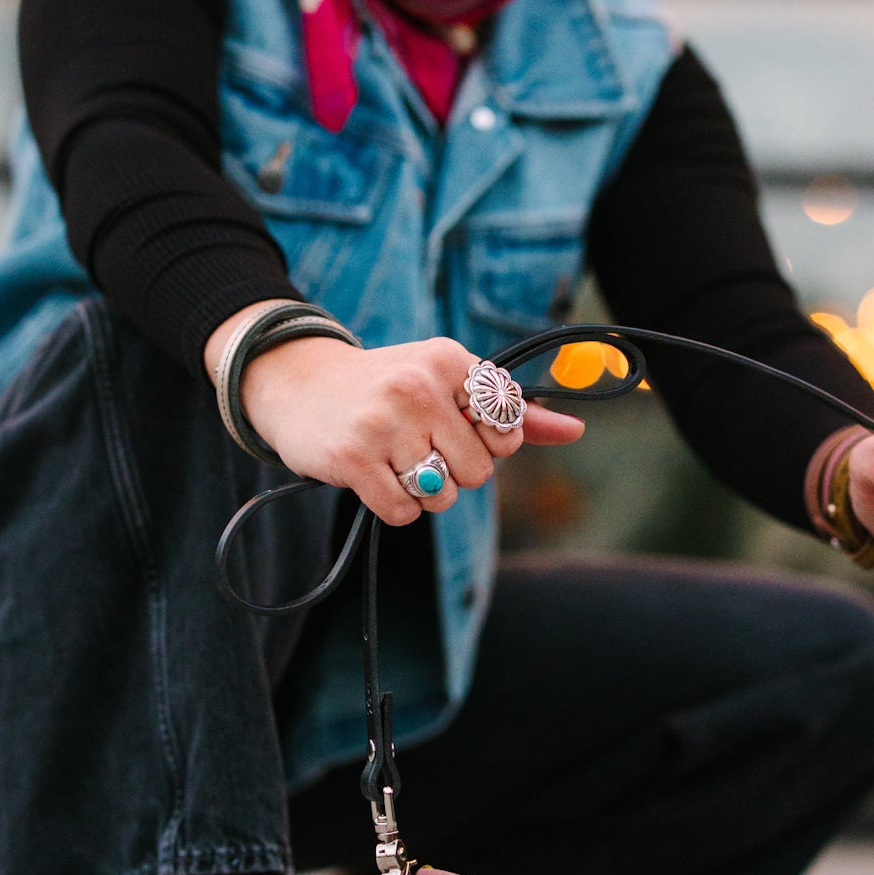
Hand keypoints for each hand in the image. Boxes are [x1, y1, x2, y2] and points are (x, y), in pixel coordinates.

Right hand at [235, 331, 583, 525]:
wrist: (298, 384)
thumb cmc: (387, 389)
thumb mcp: (446, 382)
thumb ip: (510, 410)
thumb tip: (576, 430)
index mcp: (449, 360)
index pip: (508, 428)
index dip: (488, 443)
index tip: (456, 428)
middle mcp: (418, 385)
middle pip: (478, 472)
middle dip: (453, 471)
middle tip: (417, 447)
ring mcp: (384, 422)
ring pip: (442, 496)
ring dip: (422, 493)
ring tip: (393, 460)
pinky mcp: (352, 457)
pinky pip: (404, 513)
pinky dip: (394, 507)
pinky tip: (373, 477)